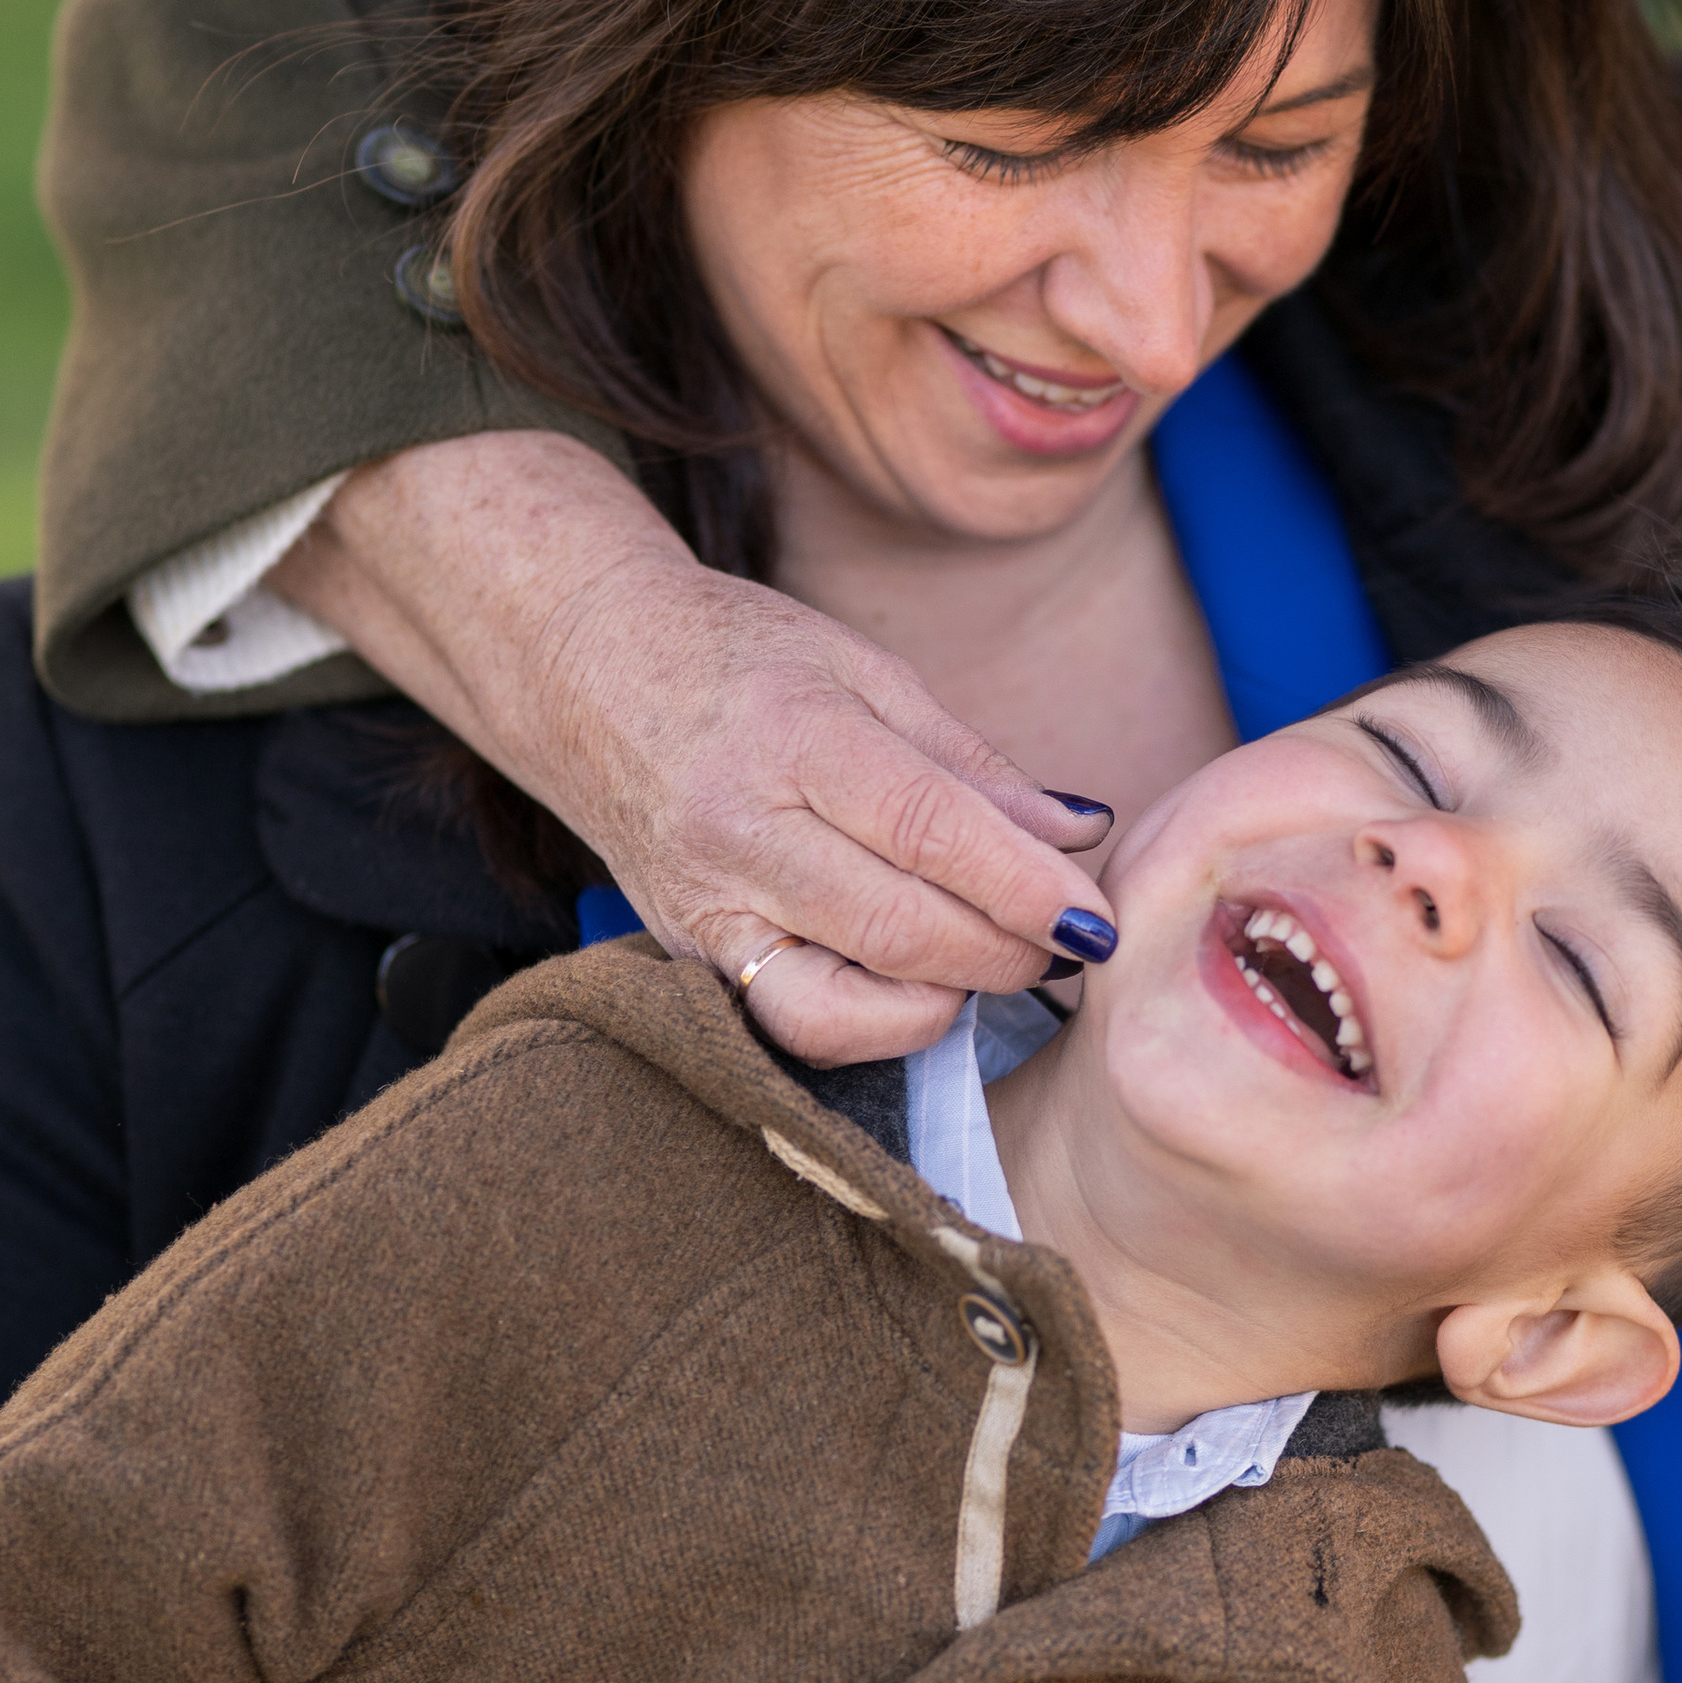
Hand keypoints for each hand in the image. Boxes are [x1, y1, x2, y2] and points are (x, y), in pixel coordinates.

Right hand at [271, 433, 1115, 1059]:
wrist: (583, 671)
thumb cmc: (737, 658)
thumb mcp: (866, 672)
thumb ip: (975, 766)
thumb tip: (1080, 837)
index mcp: (793, 739)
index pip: (931, 833)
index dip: (1027, 889)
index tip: (1097, 920)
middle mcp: (739, 835)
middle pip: (899, 931)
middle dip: (1007, 954)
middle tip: (1068, 946)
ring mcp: (704, 908)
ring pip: (840, 1006)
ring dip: (942, 1003)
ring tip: (992, 964)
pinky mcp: (688, 955)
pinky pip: (792, 1024)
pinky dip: (873, 1024)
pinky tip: (919, 987)